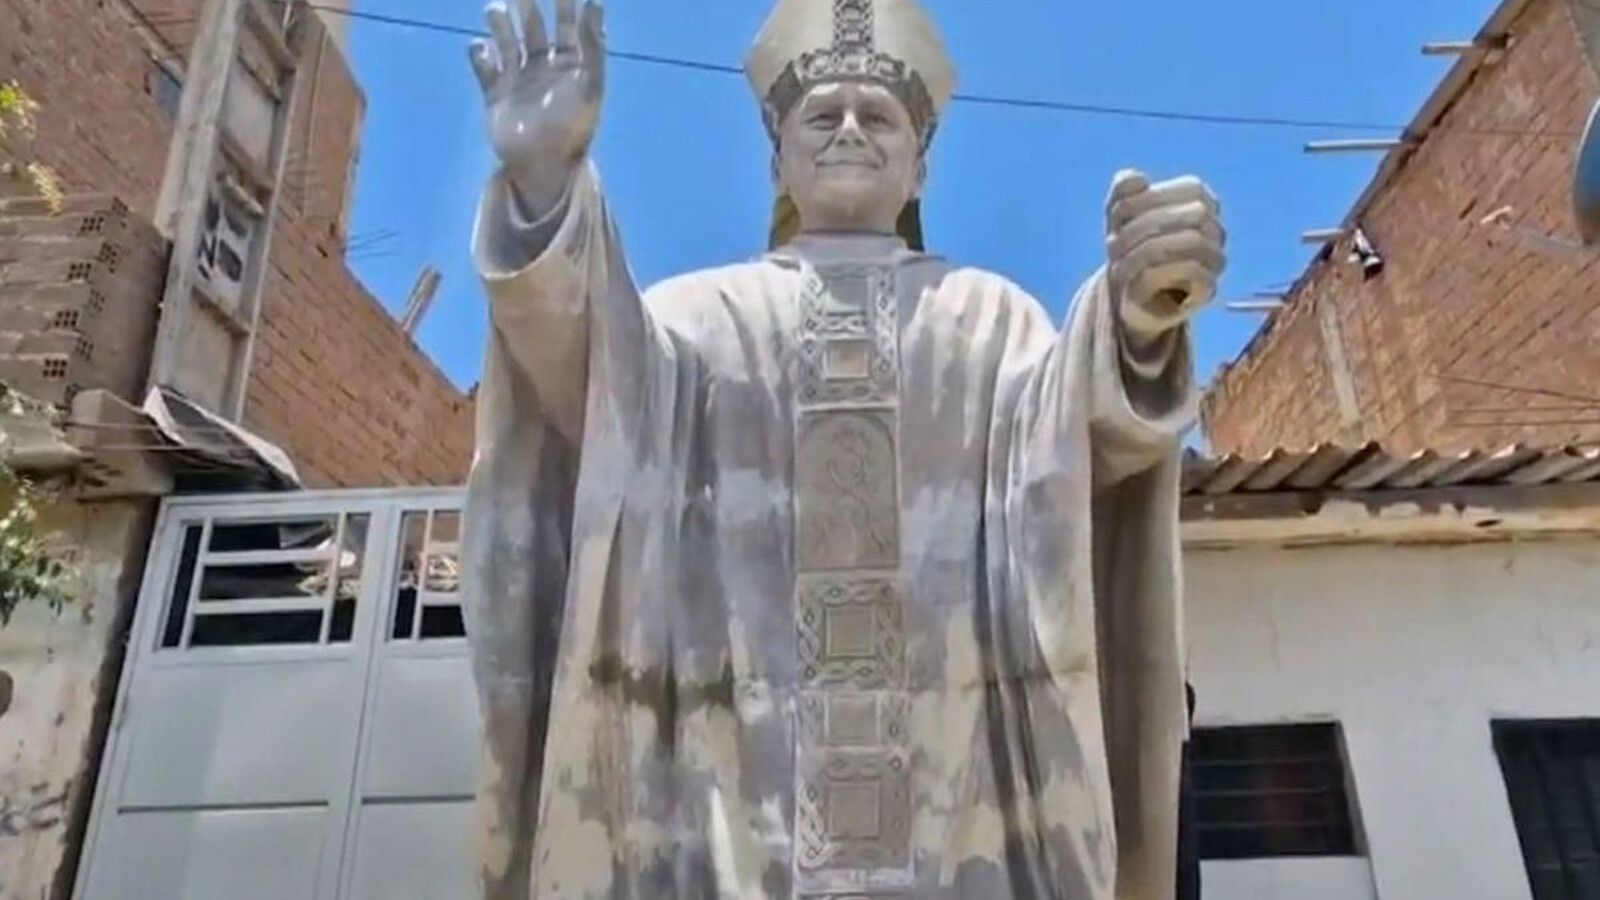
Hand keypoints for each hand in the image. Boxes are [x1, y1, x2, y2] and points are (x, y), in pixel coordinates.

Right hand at [469, 0, 604, 216]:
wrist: (543, 166)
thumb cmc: (573, 126)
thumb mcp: (589, 84)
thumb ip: (593, 45)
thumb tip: (595, 3)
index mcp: (570, 64)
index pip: (568, 23)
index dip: (564, 2)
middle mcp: (543, 66)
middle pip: (533, 25)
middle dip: (526, 4)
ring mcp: (517, 78)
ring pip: (505, 40)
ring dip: (499, 23)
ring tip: (494, 10)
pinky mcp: (495, 94)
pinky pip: (484, 66)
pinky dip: (479, 54)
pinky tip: (480, 48)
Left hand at [1105, 170, 1225, 335]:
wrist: (1129, 297)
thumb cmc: (1129, 247)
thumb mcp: (1119, 215)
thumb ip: (1124, 190)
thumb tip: (1137, 179)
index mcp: (1201, 201)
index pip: (1192, 188)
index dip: (1150, 198)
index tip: (1116, 216)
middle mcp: (1216, 228)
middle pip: (1193, 214)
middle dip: (1142, 228)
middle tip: (1110, 245)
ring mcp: (1217, 258)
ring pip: (1193, 242)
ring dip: (1145, 252)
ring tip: (1117, 265)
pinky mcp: (1209, 288)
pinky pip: (1190, 272)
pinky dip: (1155, 276)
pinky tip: (1133, 282)